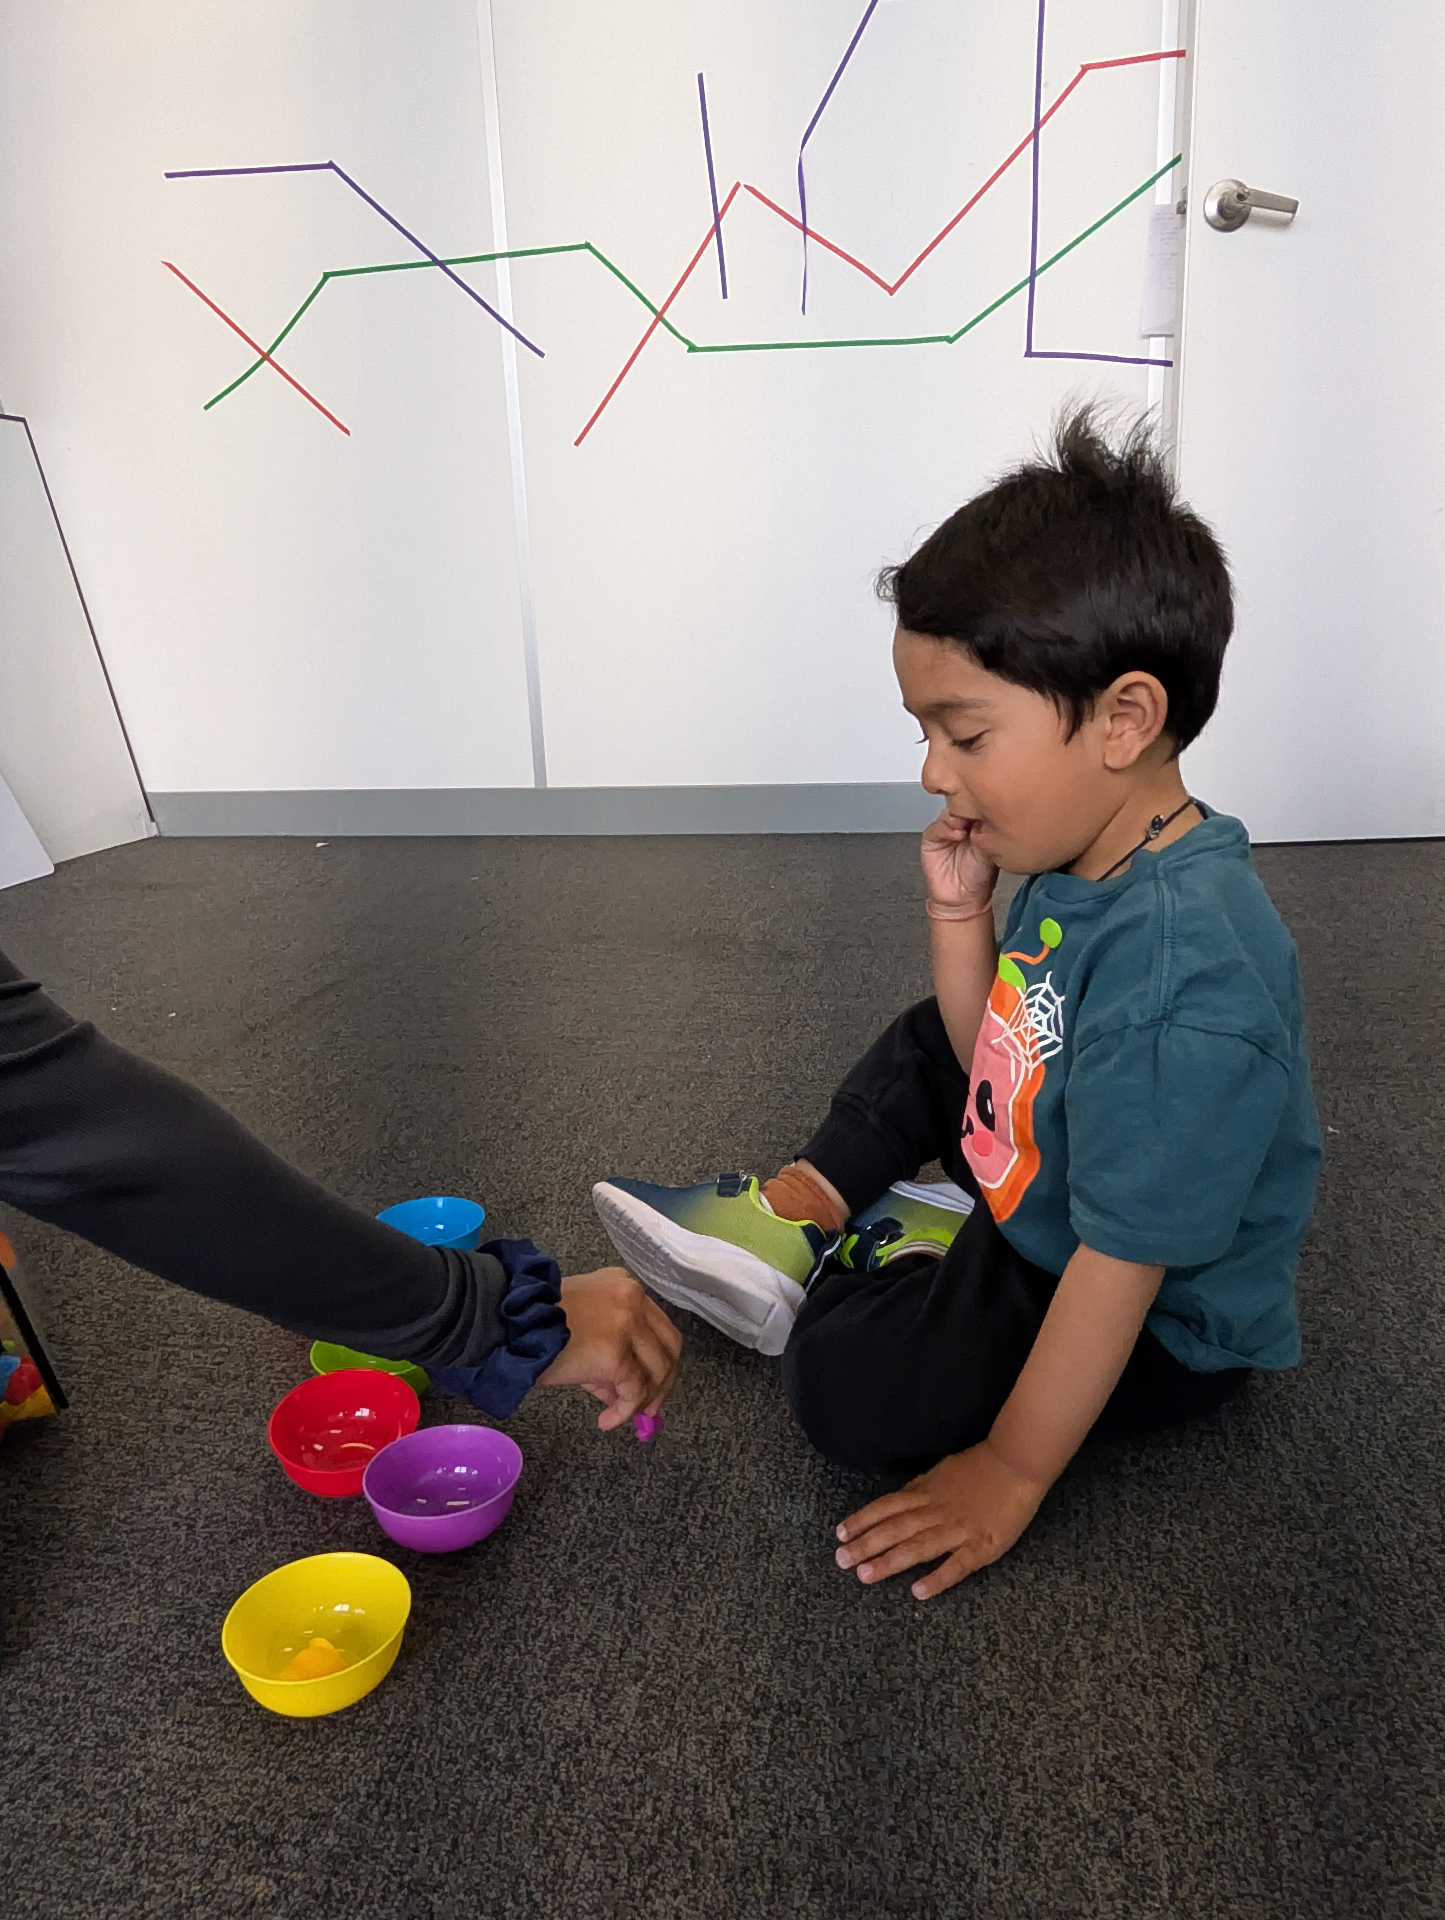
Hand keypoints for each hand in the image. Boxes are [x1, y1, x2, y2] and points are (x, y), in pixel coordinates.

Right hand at [536, 1268, 681, 1430]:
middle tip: (649, 1408)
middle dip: (662, 1381)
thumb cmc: (534, 1322)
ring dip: (645, 1399)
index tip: (650, 1383)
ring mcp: (627, 1325)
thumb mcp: (580, 1325)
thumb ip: (608, 1350)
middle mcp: (633, 1299)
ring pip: (658, 1370)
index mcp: (624, 1285)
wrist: (510, 1323)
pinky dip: (625, 1411)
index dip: (658, 1358)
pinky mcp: (616, 1354)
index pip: (657, 1326)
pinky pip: (633, 1391)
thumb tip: (621, 1391)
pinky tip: (608, 1421)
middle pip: (669, 1346)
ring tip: (622, 1415)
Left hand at [834, 1440, 1047, 1599]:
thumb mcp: (941, 1473)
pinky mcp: (981, 1546)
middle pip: (895, 1529)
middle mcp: (936, 1511)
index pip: (887, 1507)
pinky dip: (937, 1578)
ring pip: (918, 1547)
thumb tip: (894, 1502)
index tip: (839, 1534)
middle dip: (866, 1545)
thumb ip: (919, 1490)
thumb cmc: (978, 1468)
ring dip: (890, 1561)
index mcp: (926, 1493)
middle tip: (841, 1560)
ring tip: (865, 1576)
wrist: (1016, 1464)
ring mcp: (958, 1530)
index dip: (862, 1520)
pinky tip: (918, 1592)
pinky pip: (957, 1565)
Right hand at [920, 809, 997, 915]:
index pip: (978, 802)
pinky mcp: (931, 839)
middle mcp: (961, 822)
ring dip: (958, 816)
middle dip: (970, 805)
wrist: (965, 898)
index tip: (991, 803)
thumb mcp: (993, 849)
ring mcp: (945, 829)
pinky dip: (946, 828)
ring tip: (967, 824)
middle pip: (961, 802)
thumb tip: (993, 812)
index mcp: (977, 821)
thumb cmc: (980, 876)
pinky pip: (936, 827)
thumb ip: (990, 830)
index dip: (984, 801)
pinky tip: (957, 835)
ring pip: (949, 812)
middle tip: (978, 810)